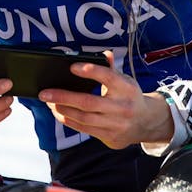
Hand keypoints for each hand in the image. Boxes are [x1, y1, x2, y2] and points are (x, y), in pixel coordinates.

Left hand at [40, 50, 171, 149]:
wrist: (146, 122)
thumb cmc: (129, 96)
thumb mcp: (125, 80)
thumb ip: (111, 69)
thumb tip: (103, 54)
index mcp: (127, 88)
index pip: (108, 77)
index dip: (91, 71)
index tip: (72, 67)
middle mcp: (122, 107)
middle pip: (88, 102)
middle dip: (63, 97)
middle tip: (45, 93)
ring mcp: (116, 124)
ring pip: (83, 118)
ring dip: (62, 110)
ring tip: (48, 102)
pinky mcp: (109, 137)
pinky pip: (84, 129)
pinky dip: (68, 120)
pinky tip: (58, 112)